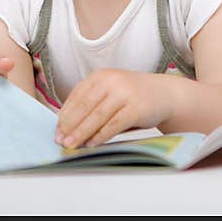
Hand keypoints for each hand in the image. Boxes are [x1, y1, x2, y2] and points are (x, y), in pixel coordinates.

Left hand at [55, 69, 175, 148]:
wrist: (165, 93)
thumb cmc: (133, 96)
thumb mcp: (111, 92)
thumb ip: (92, 103)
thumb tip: (68, 125)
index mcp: (100, 76)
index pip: (77, 96)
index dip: (65, 114)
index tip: (56, 129)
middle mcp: (111, 81)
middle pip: (84, 106)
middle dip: (70, 126)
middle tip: (59, 140)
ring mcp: (124, 93)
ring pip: (97, 116)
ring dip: (82, 133)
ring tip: (71, 145)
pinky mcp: (136, 108)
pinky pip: (114, 125)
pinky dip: (101, 136)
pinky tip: (92, 144)